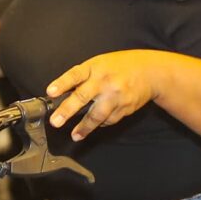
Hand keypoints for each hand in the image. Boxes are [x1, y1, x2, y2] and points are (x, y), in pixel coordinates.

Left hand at [46, 49, 169, 138]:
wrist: (150, 72)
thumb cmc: (120, 66)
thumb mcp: (99, 63)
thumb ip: (83, 77)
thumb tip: (63, 94)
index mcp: (95, 67)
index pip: (75, 75)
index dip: (62, 84)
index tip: (50, 92)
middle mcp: (104, 81)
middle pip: (83, 97)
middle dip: (67, 110)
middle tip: (56, 122)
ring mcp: (115, 96)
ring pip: (97, 115)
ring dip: (84, 127)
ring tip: (75, 135)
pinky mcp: (125, 108)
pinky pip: (109, 120)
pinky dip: (101, 123)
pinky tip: (97, 124)